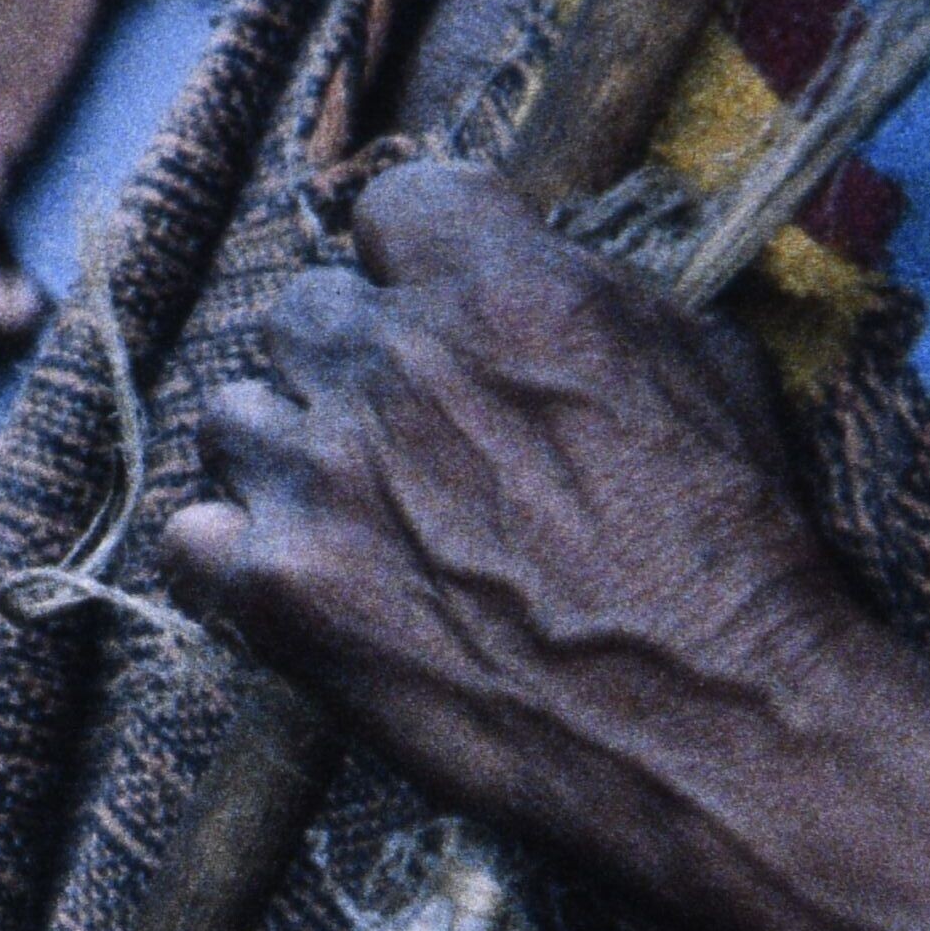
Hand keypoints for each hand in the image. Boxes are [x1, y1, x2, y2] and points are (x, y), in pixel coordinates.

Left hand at [159, 160, 929, 930]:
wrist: (718, 726)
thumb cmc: (737, 551)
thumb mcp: (710, 368)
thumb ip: (596, 296)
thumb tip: (543, 272)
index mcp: (499, 287)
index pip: (395, 204)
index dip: (422, 259)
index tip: (442, 306)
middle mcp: (391, 363)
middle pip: (304, 310)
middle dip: (354, 364)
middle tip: (410, 437)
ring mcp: (322, 476)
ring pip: (235, 413)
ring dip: (288, 451)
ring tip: (351, 512)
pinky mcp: (282, 590)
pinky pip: (192, 536)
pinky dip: (235, 553)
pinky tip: (300, 578)